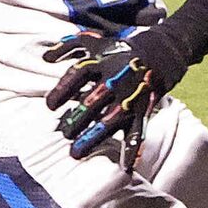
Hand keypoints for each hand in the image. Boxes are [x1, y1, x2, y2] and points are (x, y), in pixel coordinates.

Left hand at [43, 32, 178, 161]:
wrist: (162, 49)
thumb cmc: (119, 49)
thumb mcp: (93, 40)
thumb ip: (67, 46)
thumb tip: (45, 58)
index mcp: (101, 61)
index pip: (78, 74)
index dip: (63, 90)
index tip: (50, 106)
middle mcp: (116, 78)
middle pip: (93, 99)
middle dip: (78, 117)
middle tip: (63, 133)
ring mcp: (131, 94)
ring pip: (111, 118)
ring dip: (94, 136)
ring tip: (75, 153)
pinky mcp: (144, 107)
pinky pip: (139, 129)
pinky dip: (133, 148)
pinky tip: (126, 166)